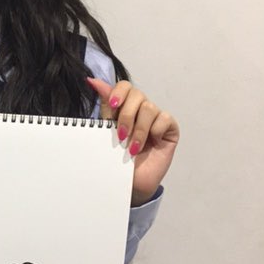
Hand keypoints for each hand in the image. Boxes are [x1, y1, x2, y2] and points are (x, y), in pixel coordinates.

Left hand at [86, 78, 179, 205]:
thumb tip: (93, 81)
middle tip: (120, 135)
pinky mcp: (169, 128)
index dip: (119, 91)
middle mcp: (141, 109)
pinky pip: (164, 118)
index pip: (124, 86)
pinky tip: (151, 144)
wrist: (130, 182)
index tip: (113, 104)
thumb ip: (106, 107)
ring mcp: (156, 118)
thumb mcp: (107, 131)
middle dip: (126, 115)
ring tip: (132, 148)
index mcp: (124, 107)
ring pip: (149, 107)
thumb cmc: (117, 158)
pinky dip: (154, 131)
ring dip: (138, 129)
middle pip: (137, 94)